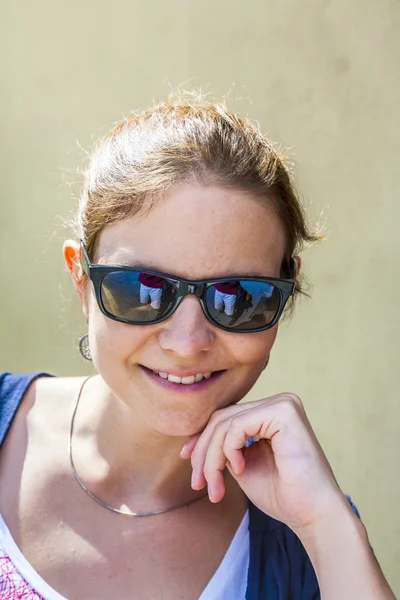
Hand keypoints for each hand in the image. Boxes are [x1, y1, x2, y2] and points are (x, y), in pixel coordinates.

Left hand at [180, 393, 344, 532]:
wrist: (313, 515)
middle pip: (223, 418)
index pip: (226, 417)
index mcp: (272, 413)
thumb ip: (225, 447)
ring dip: (211, 459)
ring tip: (214, 487)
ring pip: (226, 423)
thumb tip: (194, 440)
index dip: (202, 439)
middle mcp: (280, 402)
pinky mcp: (284, 411)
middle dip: (203, 452)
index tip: (187, 462)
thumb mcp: (243, 465)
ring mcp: (283, 404)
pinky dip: (228, 450)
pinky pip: (237, 426)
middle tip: (198, 483)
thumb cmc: (283, 494)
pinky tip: (238, 470)